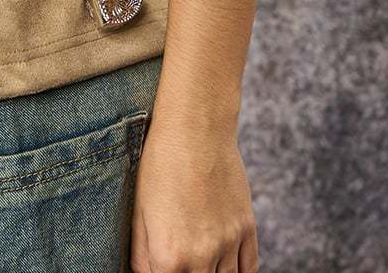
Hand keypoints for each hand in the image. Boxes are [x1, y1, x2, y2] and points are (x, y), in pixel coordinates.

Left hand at [130, 113, 259, 272]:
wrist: (196, 128)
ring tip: (201, 265)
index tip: (162, 266)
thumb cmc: (160, 164)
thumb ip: (142, 254)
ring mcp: (228, 244)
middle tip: (182, 262)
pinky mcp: (246, 229)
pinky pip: (249, 270)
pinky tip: (226, 270)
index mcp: (169, 257)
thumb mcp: (138, 210)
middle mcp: (201, 257)